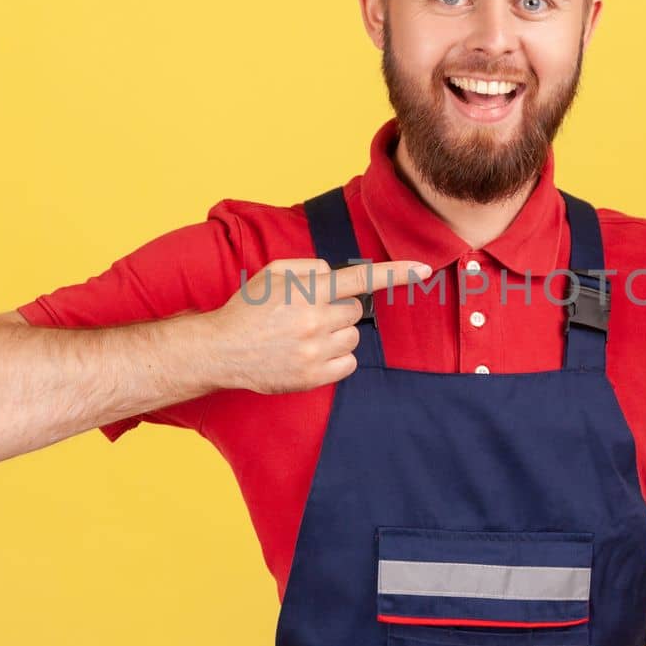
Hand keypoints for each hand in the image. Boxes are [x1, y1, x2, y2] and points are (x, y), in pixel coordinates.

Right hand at [205, 258, 431, 393]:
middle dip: (340, 308)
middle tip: (311, 313)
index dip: (396, 274)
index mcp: (307, 291)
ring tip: (305, 335)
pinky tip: (312, 353)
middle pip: (356, 311)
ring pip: (353, 337)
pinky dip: (337, 358)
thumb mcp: (273, 273)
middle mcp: (315, 321)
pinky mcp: (313, 377)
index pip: (361, 279)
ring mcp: (315, 351)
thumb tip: (335, 274)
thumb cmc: (248, 308)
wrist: (222, 350)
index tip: (423, 271)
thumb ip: (309, 268)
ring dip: (337, 334)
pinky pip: (348, 364)